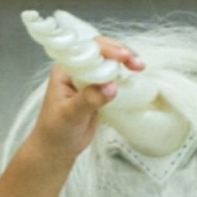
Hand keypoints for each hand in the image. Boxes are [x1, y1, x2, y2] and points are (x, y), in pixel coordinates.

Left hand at [28, 37, 143, 163]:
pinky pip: (113, 77)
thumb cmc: (56, 130)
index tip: (122, 57)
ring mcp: (88, 79)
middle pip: (100, 52)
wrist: (57, 148)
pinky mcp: (98, 91)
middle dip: (119, 53)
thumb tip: (111, 87)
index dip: (105, 49)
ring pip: (109, 63)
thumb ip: (88, 100)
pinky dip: (125, 75)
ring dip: (125, 61)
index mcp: (64, 70)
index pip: (85, 50)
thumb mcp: (69, 115)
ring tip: (140, 67)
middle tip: (136, 63)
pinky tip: (136, 76)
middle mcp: (76, 70)